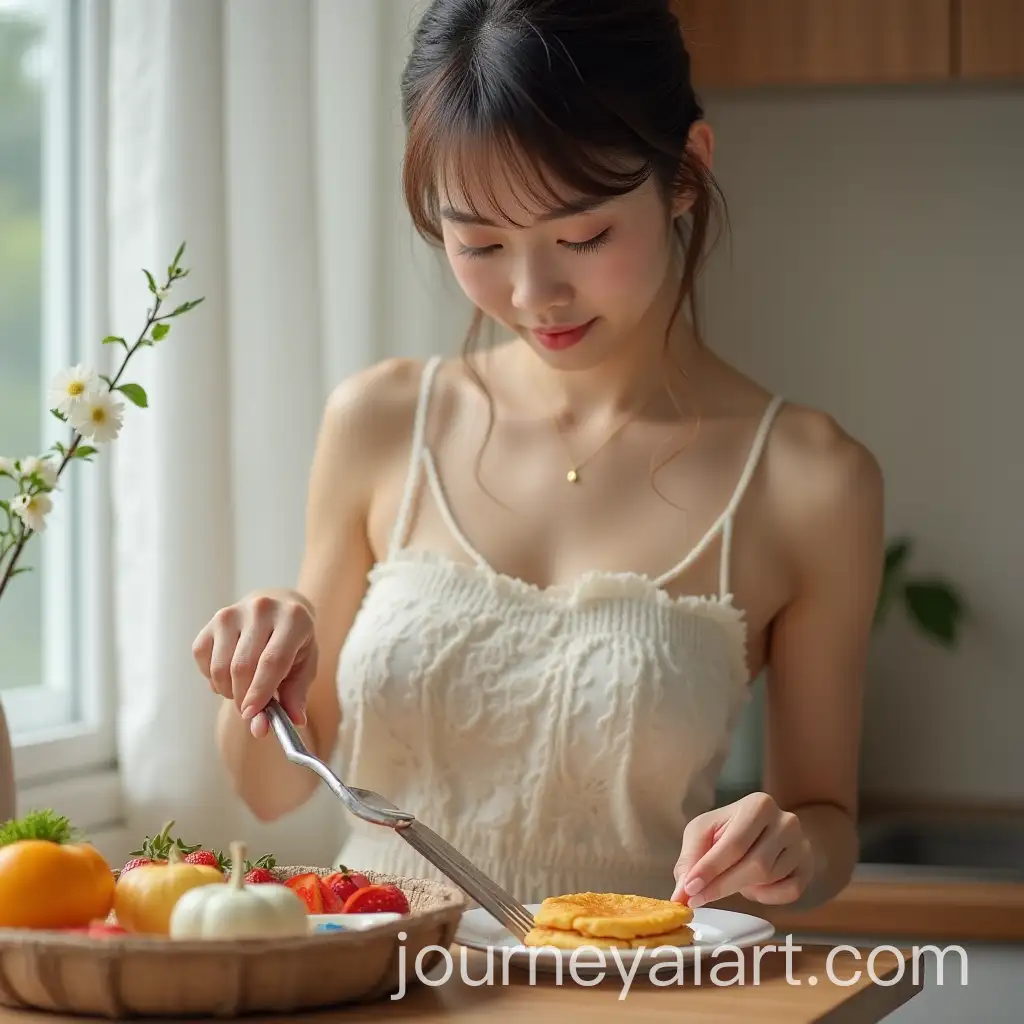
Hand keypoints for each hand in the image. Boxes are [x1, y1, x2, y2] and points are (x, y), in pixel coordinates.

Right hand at [192, 593, 316, 738]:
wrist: (278, 607)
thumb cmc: (294, 642)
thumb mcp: (305, 666)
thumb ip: (297, 695)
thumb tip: (294, 722)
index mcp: (293, 618)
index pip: (272, 660)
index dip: (260, 692)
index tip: (251, 715)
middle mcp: (262, 609)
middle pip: (243, 666)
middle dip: (243, 698)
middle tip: (250, 710)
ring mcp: (234, 612)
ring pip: (220, 667)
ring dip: (228, 690)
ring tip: (242, 690)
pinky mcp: (212, 621)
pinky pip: (203, 659)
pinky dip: (213, 678)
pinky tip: (229, 675)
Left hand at [671, 792, 813, 907]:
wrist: (770, 831)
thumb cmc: (731, 829)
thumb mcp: (705, 832)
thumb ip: (691, 858)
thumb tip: (681, 891)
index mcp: (758, 805)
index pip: (734, 843)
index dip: (710, 869)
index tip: (689, 889)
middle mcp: (786, 821)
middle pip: (755, 864)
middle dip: (722, 885)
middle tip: (696, 899)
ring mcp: (802, 845)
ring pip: (769, 880)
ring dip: (743, 887)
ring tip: (731, 877)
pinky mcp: (808, 868)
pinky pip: (788, 893)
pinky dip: (766, 896)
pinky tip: (754, 885)